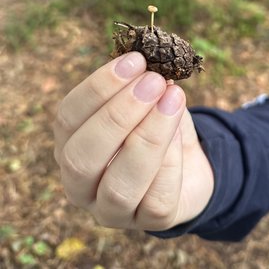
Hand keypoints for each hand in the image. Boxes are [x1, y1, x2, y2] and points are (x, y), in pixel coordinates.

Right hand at [53, 52, 213, 230]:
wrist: (188, 161)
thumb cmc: (156, 123)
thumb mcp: (146, 98)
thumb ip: (141, 83)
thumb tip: (151, 66)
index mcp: (70, 145)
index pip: (67, 118)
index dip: (98, 87)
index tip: (135, 60)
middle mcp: (81, 183)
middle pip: (82, 158)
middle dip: (119, 114)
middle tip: (154, 81)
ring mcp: (111, 209)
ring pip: (119, 186)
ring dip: (148, 137)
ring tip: (173, 98)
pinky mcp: (147, 222)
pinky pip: (157, 199)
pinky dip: (171, 161)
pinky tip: (180, 132)